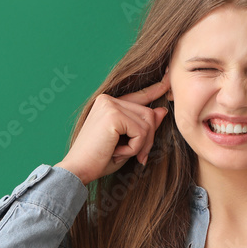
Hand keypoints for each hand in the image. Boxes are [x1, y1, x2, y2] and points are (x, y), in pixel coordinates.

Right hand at [55, 71, 170, 184]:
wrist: (78, 170)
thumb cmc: (100, 159)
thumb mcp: (128, 141)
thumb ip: (143, 125)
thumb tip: (162, 110)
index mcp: (109, 103)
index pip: (139, 96)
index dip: (156, 89)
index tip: (168, 77)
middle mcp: (108, 99)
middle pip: (148, 114)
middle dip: (148, 139)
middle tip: (138, 157)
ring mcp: (110, 105)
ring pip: (147, 123)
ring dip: (141, 145)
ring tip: (121, 153)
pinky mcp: (113, 115)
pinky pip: (141, 132)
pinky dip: (135, 148)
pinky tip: (117, 152)